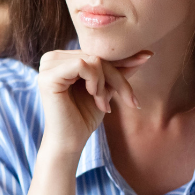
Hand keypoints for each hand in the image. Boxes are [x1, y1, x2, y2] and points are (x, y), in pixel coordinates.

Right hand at [35, 50, 149, 156]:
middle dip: (116, 77)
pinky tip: (93, 95)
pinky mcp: (49, 76)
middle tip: (126, 99)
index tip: (146, 57)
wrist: (70, 142)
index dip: (122, 59)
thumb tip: (145, 54)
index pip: (97, 51)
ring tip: (102, 102)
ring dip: (104, 82)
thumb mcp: (106, 88)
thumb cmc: (84, 117)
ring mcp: (48, 65)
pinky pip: (83, 65)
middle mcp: (51, 57)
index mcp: (61, 58)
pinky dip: (95, 81)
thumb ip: (119, 70)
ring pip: (93, 60)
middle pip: (96, 55)